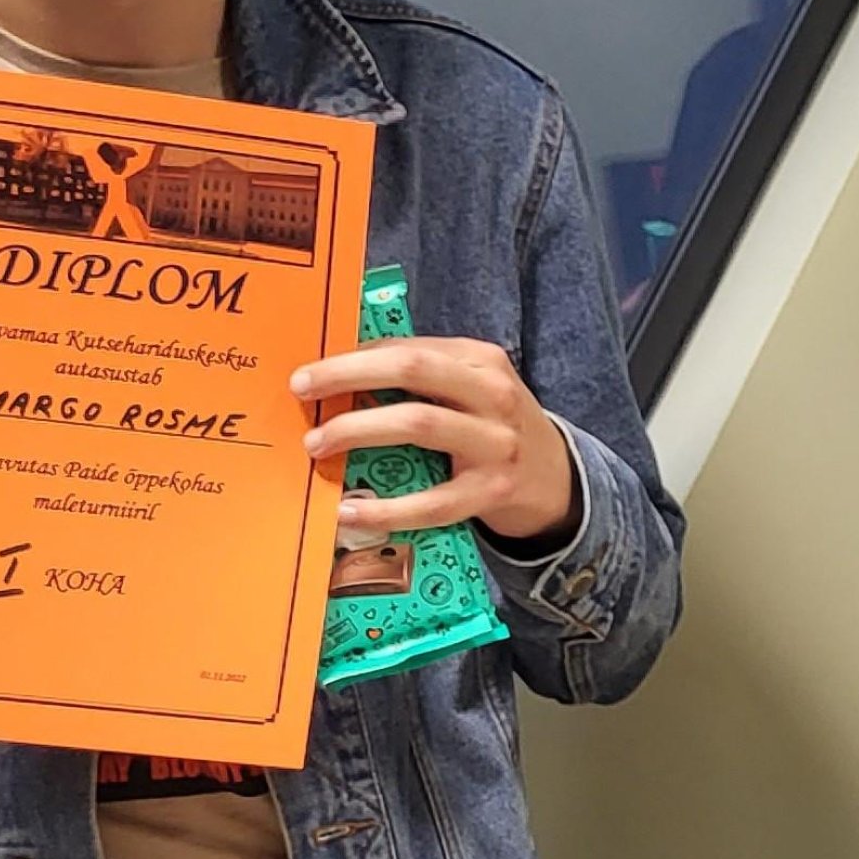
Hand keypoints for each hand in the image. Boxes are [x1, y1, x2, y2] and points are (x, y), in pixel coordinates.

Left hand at [295, 338, 576, 545]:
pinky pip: (432, 502)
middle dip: (349, 375)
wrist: (556, 481)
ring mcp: (496, 443)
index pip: (410, 347)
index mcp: (482, 360)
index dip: (355, 355)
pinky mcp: (492, 491)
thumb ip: (423, 378)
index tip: (309, 370)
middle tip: (302, 390)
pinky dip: (386, 509)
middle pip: (413, 371)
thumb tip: (339, 376)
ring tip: (317, 444)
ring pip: (418, 425)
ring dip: (359, 431)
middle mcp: (493, 394)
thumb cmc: (493, 428)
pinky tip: (348, 511)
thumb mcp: (473, 389)